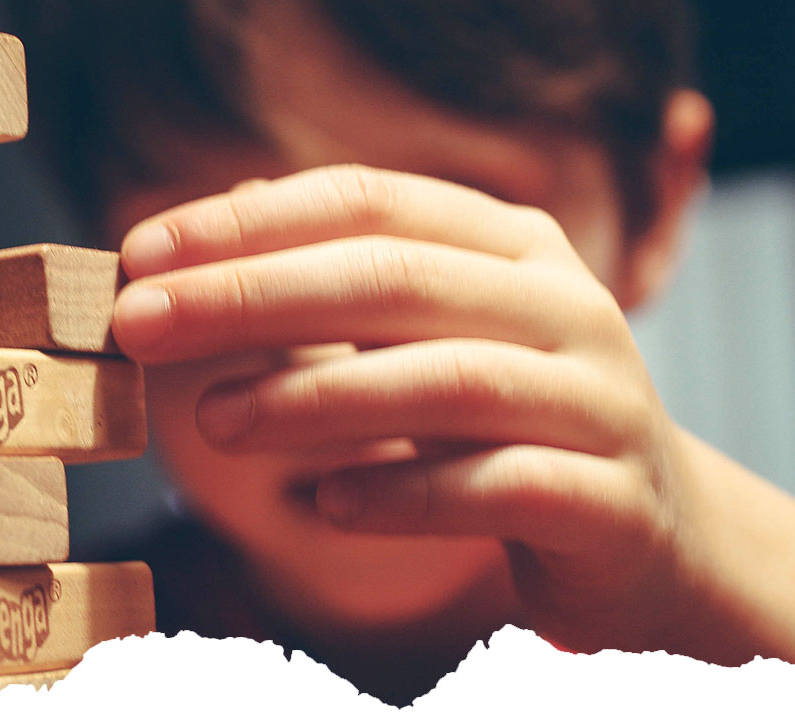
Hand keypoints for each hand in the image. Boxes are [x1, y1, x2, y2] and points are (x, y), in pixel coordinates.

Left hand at [111, 165, 794, 667]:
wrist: (656, 540)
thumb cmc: (507, 429)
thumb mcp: (428, 339)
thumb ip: (340, 289)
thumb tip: (206, 240)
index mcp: (514, 245)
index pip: (369, 200)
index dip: (248, 221)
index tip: (139, 251)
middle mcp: (565, 306)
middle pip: (394, 277)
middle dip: (251, 294)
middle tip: (140, 324)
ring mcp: (598, 402)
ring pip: (444, 380)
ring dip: (311, 396)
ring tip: (212, 421)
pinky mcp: (610, 501)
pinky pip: (494, 488)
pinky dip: (396, 495)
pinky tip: (318, 505)